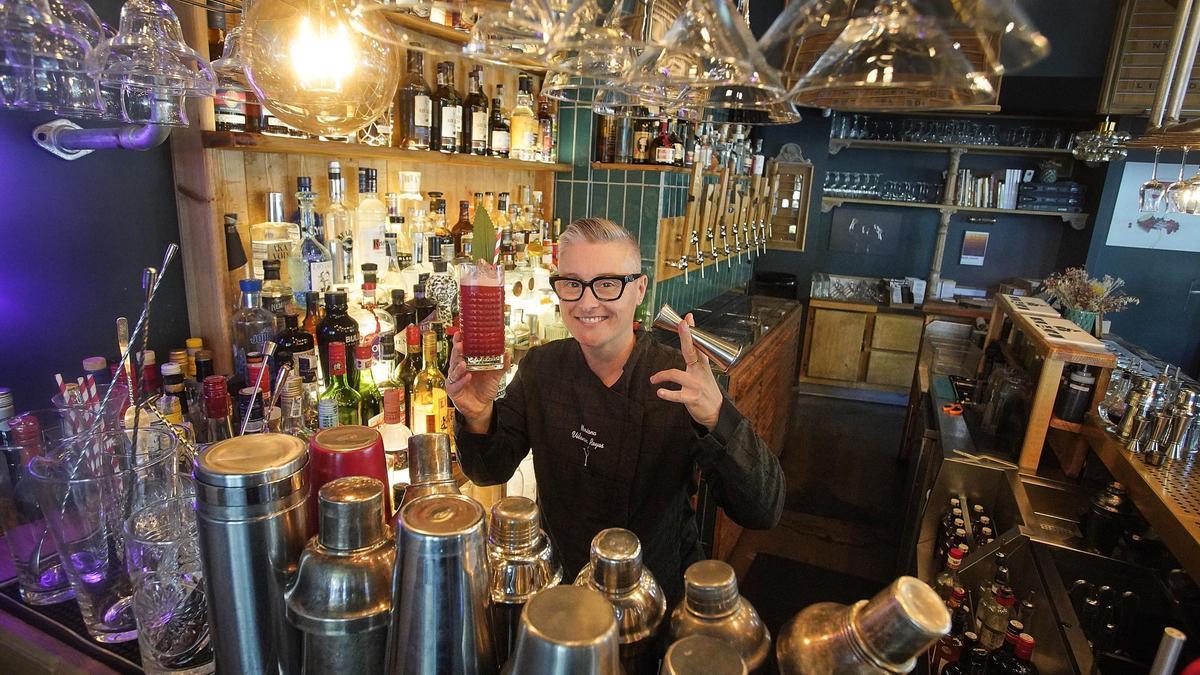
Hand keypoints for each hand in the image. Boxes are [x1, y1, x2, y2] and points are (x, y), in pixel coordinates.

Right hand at [446, 332, 507, 432]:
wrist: (483, 406)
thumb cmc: (485, 388)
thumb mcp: (495, 375)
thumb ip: (501, 365)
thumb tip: (507, 352)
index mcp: (467, 362)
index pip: (461, 349)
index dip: (459, 341)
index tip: (460, 333)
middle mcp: (459, 369)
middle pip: (455, 357)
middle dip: (457, 350)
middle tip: (460, 344)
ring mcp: (455, 379)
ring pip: (453, 370)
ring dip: (458, 366)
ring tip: (463, 362)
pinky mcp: (454, 390)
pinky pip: (456, 384)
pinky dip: (462, 380)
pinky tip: (468, 377)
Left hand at [650, 313, 722, 430]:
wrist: (716, 412)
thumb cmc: (706, 390)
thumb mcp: (704, 373)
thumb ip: (697, 359)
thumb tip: (690, 344)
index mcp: (702, 364)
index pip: (697, 344)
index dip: (692, 331)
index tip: (687, 317)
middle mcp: (700, 372)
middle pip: (691, 351)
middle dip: (687, 337)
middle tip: (682, 324)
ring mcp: (696, 385)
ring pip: (676, 375)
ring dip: (662, 375)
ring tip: (653, 379)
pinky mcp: (692, 398)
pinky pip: (677, 395)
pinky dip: (667, 394)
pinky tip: (659, 392)